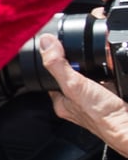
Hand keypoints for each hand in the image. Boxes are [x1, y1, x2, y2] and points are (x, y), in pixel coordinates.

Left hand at [40, 33, 127, 158]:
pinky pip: (109, 79)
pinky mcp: (113, 96)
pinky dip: (111, 72)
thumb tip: (46, 43)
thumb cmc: (102, 117)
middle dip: (77, 63)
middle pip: (72, 75)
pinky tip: (113, 69)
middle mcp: (78, 102)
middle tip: (82, 54)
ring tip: (99, 61)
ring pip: (91, 77)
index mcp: (62, 102)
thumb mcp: (74, 86)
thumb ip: (58, 65)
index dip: (52, 62)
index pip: (51, 77)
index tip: (56, 47)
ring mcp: (96, 100)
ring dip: (96, 67)